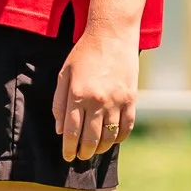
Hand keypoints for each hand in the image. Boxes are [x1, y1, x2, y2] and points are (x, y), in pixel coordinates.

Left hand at [53, 24, 139, 162]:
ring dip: (101, 148)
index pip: (72, 132)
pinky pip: (126, 126)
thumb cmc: (84, 52)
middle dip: (84, 152)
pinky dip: (120, 137)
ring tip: (94, 150)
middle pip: (91, 138)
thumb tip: (60, 130)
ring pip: (110, 136)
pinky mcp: (131, 98)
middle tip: (80, 156)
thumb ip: (59, 103)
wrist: (111, 34)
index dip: (69, 148)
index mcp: (78, 94)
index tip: (67, 157)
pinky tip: (112, 139)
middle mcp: (98, 100)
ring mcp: (117, 100)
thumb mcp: (64, 73)